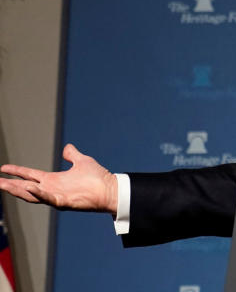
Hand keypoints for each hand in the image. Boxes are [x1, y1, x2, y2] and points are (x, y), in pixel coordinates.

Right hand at [0, 144, 117, 214]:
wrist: (110, 189)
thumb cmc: (98, 178)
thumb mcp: (82, 161)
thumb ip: (72, 155)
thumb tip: (67, 147)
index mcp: (53, 180)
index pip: (30, 175)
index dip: (17, 172)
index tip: (3, 168)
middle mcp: (51, 189)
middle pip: (25, 187)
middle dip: (10, 184)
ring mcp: (56, 196)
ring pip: (32, 195)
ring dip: (18, 190)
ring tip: (4, 185)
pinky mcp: (64, 202)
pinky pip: (48, 198)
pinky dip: (39, 194)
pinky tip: (30, 188)